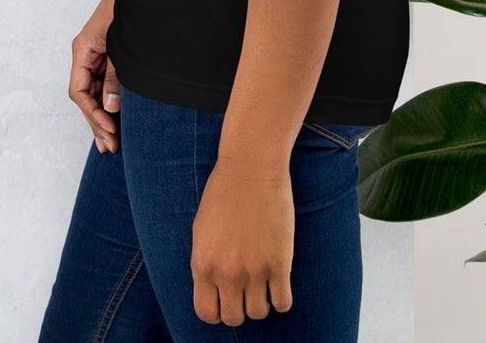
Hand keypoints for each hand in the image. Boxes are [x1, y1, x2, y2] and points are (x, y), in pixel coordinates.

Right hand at [68, 0, 120, 152]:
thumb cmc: (131, 8)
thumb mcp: (122, 46)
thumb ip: (116, 77)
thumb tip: (109, 107)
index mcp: (83, 49)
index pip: (78, 90)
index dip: (92, 113)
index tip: (109, 129)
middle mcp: (86, 53)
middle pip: (85, 95)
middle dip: (96, 121)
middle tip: (111, 146)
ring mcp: (98, 54)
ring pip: (94, 91)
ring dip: (103, 115)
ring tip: (111, 143)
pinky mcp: (110, 54)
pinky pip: (105, 82)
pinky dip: (110, 101)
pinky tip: (117, 119)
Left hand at [191, 157, 294, 324]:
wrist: (251, 168)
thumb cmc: (224, 192)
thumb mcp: (202, 230)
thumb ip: (206, 262)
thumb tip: (213, 287)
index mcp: (203, 265)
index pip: (207, 313)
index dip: (218, 310)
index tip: (226, 298)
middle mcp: (226, 274)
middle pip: (234, 318)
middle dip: (240, 307)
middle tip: (246, 289)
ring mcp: (254, 271)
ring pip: (259, 313)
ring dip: (262, 301)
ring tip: (264, 282)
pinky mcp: (279, 264)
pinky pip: (283, 303)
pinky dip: (282, 299)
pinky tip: (280, 282)